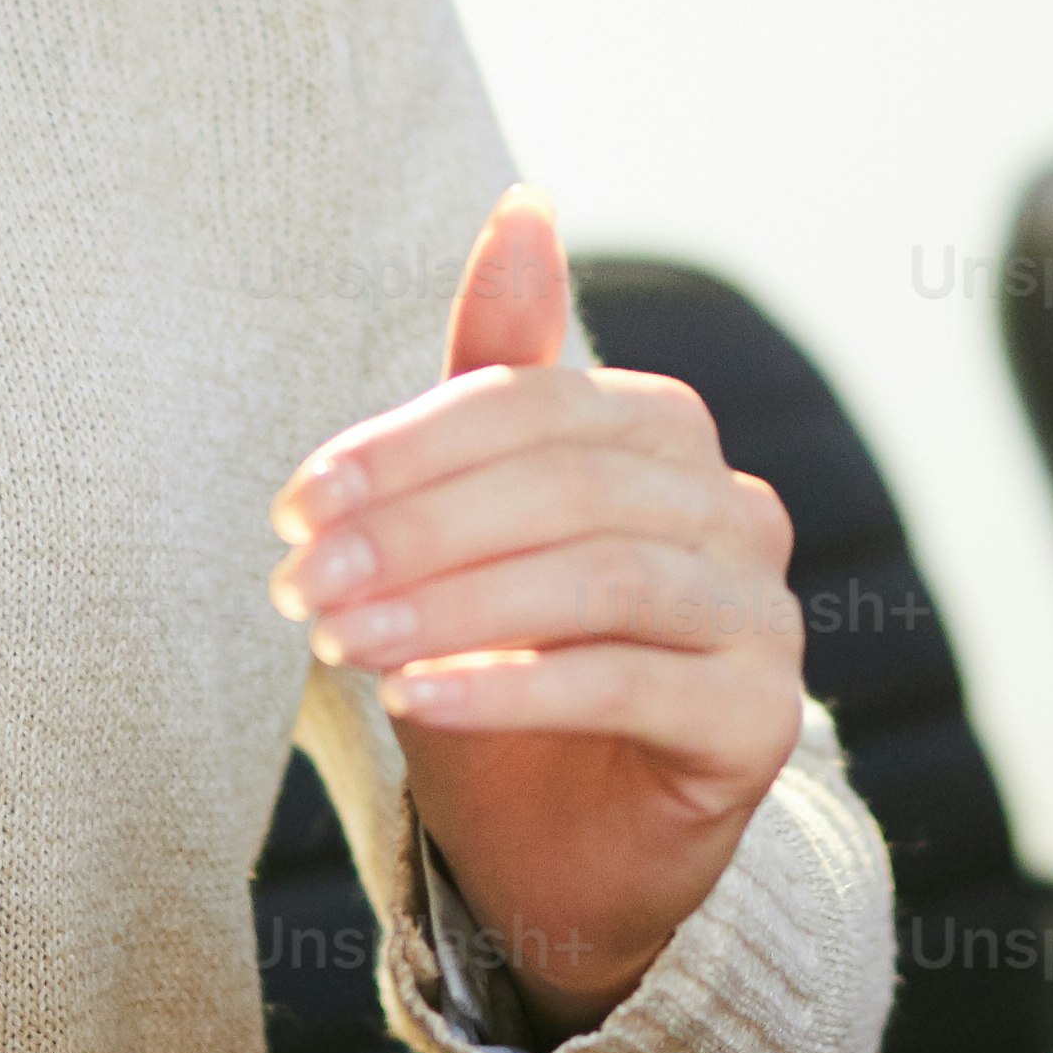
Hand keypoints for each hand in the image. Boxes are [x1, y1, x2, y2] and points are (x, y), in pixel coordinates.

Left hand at [273, 192, 808, 1029]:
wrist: (569, 851)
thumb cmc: (509, 669)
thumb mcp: (475, 523)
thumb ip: (496, 372)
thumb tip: (525, 201)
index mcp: (668, 438)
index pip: (537, 405)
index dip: (408, 448)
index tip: (290, 507)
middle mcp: (736, 511)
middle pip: (569, 484)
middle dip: (417, 530)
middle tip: (298, 582)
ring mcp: (763, 617)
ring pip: (600, 579)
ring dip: (449, 607)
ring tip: (339, 643)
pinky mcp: (760, 722)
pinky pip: (629, 682)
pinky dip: (508, 687)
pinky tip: (412, 701)